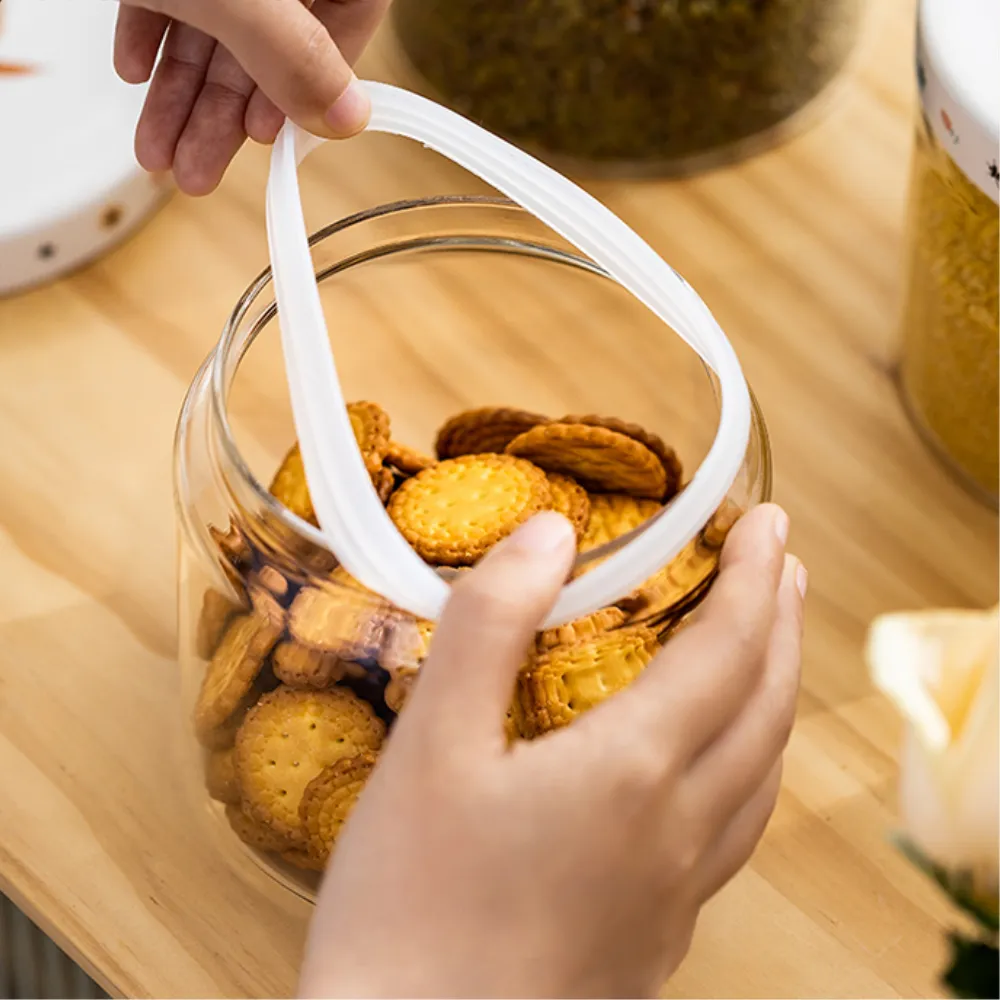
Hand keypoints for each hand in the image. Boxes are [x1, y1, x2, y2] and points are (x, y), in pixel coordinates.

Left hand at [114, 1, 389, 194]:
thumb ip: (293, 53)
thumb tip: (345, 117)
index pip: (347, 18)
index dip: (310, 86)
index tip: (270, 134)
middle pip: (269, 41)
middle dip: (222, 115)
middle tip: (198, 168)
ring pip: (215, 27)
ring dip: (181, 95)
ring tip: (159, 150)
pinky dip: (151, 38)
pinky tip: (135, 72)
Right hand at [299, 504, 805, 997]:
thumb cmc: (408, 908)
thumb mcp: (429, 747)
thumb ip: (489, 627)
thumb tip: (548, 532)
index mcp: (631, 772)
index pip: (729, 650)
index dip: (756, 577)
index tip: (768, 523)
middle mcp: (677, 832)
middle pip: (767, 708)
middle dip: (784, 624)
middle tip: (786, 567)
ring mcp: (676, 893)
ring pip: (763, 775)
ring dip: (777, 696)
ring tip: (770, 649)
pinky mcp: (656, 937)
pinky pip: (735, 832)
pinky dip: (750, 767)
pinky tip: (718, 770)